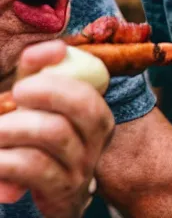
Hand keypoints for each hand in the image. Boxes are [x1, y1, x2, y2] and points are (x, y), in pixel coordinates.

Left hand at [0, 40, 113, 216]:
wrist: (47, 186)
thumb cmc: (40, 133)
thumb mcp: (40, 100)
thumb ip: (41, 69)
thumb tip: (57, 47)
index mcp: (97, 111)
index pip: (87, 89)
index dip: (56, 82)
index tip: (22, 83)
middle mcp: (98, 136)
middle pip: (82, 106)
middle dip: (47, 94)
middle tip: (15, 95)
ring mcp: (83, 164)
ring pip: (55, 134)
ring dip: (16, 127)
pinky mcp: (64, 190)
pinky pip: (35, 167)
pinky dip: (7, 159)